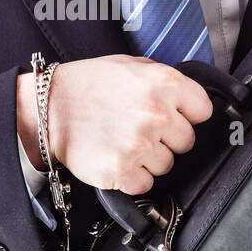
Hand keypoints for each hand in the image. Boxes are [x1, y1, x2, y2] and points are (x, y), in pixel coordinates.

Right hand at [17, 55, 213, 194]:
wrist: (48, 108)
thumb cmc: (87, 85)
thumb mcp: (130, 66)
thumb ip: (164, 81)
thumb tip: (190, 100)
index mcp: (164, 82)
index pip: (203, 110)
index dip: (187, 114)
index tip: (174, 116)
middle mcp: (156, 113)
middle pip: (186, 141)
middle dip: (167, 138)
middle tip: (139, 128)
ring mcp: (140, 143)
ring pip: (167, 164)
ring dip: (148, 158)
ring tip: (122, 141)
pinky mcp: (123, 170)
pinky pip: (146, 184)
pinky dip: (132, 177)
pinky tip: (116, 157)